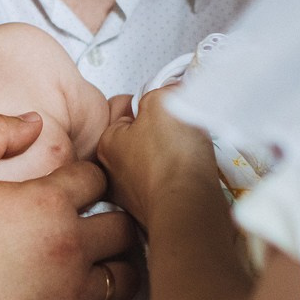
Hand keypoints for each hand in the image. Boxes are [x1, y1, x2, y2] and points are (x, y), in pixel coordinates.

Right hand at [0, 112, 141, 299]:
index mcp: (47, 202)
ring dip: (120, 272)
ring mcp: (68, 296)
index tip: (81, 189)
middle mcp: (68, 246)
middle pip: (123, 228)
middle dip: (116, 222)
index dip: (91, 178)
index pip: (96, 178)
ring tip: (107, 271)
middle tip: (102, 228)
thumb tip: (36, 121)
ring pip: (125, 280)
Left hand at [98, 90, 216, 226]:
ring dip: (175, 154)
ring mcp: (133, 194)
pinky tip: (192, 173)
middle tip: (181, 129)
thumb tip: (168, 91)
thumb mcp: (161, 102)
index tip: (168, 106)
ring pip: (157, 161)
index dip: (151, 105)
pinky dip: (181, 176)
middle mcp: (114, 172)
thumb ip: (160, 90)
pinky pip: (170, 182)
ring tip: (189, 152)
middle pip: (142, 137)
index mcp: (107, 143)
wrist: (189, 206)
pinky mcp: (156, 209)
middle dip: (163, 131)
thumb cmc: (171, 158)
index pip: (126, 112)